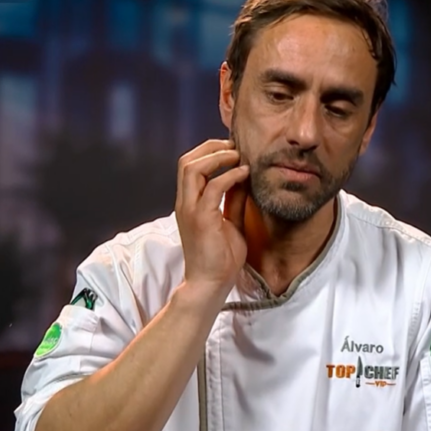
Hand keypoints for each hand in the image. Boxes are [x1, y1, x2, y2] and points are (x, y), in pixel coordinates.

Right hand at [174, 139, 250, 301]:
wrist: (211, 284)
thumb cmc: (220, 258)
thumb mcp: (230, 222)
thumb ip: (234, 200)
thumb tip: (243, 178)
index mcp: (189, 203)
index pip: (189, 166)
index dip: (209, 151)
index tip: (232, 149)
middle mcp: (185, 203)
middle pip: (187, 161)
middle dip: (211, 147)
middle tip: (234, 145)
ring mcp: (190, 210)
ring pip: (193, 168)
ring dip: (218, 156)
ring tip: (238, 155)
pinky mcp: (202, 219)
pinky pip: (214, 187)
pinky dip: (230, 175)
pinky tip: (245, 174)